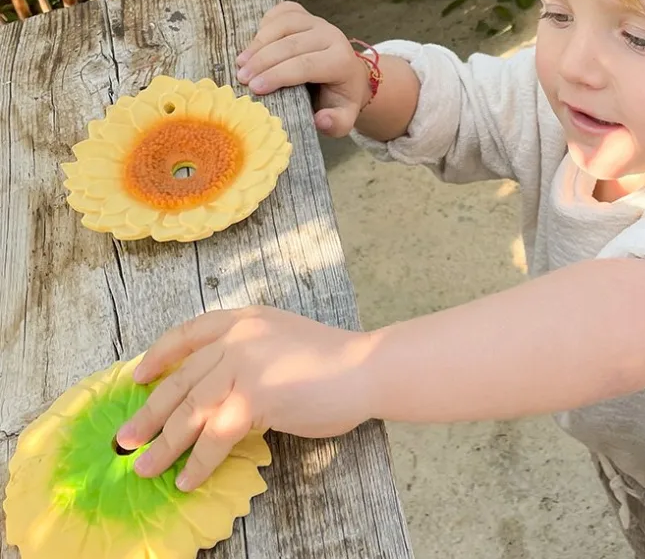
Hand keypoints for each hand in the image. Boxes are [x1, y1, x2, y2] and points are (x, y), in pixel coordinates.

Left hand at [115, 306, 374, 490]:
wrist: (366, 368)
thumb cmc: (333, 360)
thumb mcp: (281, 342)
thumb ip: (248, 358)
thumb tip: (218, 395)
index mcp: (245, 319)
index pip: (189, 332)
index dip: (159, 356)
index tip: (138, 376)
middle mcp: (238, 337)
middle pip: (181, 378)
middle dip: (150, 413)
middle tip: (126, 439)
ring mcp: (244, 365)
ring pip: (190, 410)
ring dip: (164, 444)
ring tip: (145, 467)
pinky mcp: (254, 396)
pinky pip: (215, 435)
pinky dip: (199, 461)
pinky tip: (188, 478)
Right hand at [236, 1, 371, 136]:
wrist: (346, 75)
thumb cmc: (338, 98)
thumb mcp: (342, 117)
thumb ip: (337, 123)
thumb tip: (321, 120)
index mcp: (342, 61)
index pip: (307, 65)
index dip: (279, 75)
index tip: (255, 88)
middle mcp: (332, 36)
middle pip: (292, 44)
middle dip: (263, 61)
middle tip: (242, 78)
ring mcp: (317, 21)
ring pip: (284, 24)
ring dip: (258, 43)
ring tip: (241, 63)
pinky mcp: (305, 14)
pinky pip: (281, 11)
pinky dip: (264, 25)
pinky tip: (253, 44)